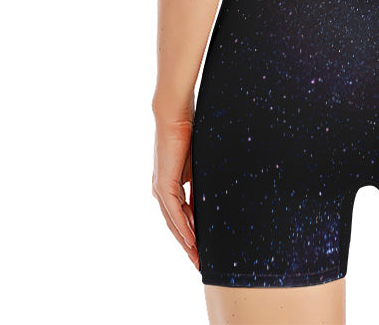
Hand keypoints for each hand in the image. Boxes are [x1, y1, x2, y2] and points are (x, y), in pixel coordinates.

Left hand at [152, 117, 198, 269]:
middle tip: (199, 263)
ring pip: (174, 223)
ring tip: (197, 258)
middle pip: (175, 224)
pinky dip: (183, 227)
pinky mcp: (163, 185)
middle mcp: (162, 190)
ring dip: (186, 242)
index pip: (181, 215)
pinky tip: (192, 240)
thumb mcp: (198, 163)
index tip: (203, 249)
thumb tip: (216, 191)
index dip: (191, 233)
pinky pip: (174, 212)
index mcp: (171, 185)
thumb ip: (202, 180)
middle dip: (188, 245)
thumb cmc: (189, 132)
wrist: (175, 115)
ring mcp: (161, 188)